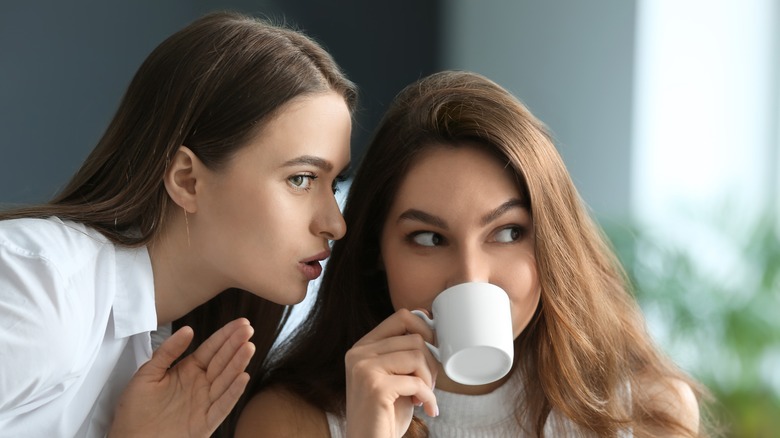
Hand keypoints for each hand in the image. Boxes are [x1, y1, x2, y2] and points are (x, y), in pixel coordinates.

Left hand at [108, 318, 254, 437]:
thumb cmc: (134, 412)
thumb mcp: (147, 374)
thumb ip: (167, 352)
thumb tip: (188, 330)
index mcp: (188, 371)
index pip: (211, 349)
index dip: (225, 335)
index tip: (240, 322)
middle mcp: (200, 385)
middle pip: (222, 361)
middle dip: (236, 344)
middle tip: (248, 329)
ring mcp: (204, 403)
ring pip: (226, 380)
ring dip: (238, 364)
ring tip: (248, 347)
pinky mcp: (205, 422)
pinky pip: (223, 406)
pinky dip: (233, 392)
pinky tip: (243, 378)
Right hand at [344, 309, 438, 437]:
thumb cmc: (386, 415)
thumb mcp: (395, 376)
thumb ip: (404, 353)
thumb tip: (430, 324)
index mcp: (363, 347)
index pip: (401, 317)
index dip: (425, 330)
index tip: (434, 351)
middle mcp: (358, 353)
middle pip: (414, 338)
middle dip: (430, 363)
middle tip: (428, 385)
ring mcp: (364, 368)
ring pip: (417, 356)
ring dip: (429, 380)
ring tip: (424, 396)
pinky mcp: (374, 387)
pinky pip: (417, 382)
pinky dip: (429, 397)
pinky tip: (426, 409)